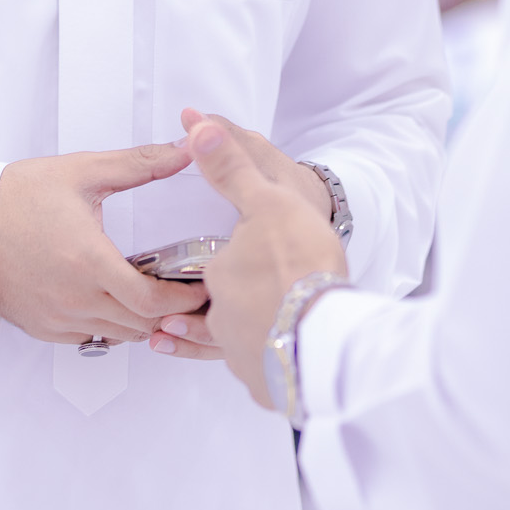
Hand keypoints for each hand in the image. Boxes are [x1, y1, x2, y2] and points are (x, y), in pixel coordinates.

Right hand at [0, 145, 208, 345]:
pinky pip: (90, 339)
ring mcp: (56, 319)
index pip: (152, 302)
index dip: (183, 299)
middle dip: (171, 310)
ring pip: (118, 336)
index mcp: (88, 262)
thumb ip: (140, 163)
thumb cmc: (16, 195)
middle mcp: (74, 299)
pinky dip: (112, 326)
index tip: (201, 285)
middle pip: (142, 325)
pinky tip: (116, 300)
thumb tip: (185, 150)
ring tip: (157, 294)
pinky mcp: (41, 327)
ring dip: (142, 320)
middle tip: (188, 290)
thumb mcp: (82, 171)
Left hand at [164, 118, 346, 404]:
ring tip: (186, 335)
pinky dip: (251, 362)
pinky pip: (254, 369)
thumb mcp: (268, 200)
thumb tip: (194, 125)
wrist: (329, 336)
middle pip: (209, 310)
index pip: (202, 269)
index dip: (203, 265)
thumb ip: (231, 166)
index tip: (199, 262)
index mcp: (219, 275)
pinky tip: (252, 361)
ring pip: (228, 344)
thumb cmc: (298, 265)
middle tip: (179, 308)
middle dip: (200, 309)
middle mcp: (223, 321)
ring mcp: (245, 355)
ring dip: (211, 340)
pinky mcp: (269, 383)